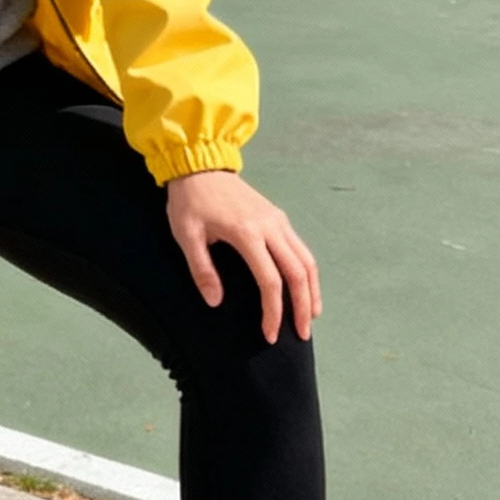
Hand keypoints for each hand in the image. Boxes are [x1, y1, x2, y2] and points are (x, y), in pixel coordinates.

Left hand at [166, 171, 320, 342]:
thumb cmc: (190, 201)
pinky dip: (308, 273)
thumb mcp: (186, 235)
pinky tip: (306, 289)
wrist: (200, 165)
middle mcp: (270, 226)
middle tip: (302, 335)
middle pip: (298, 273)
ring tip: (311, 317)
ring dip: (312, 291)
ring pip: (306, 260)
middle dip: (302, 307)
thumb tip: (216, 301)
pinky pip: (301, 249)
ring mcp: (278, 220)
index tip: (270, 334)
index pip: (269, 280)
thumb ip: (202, 269)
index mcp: (246, 233)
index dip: (273, 311)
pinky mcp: (279, 217)